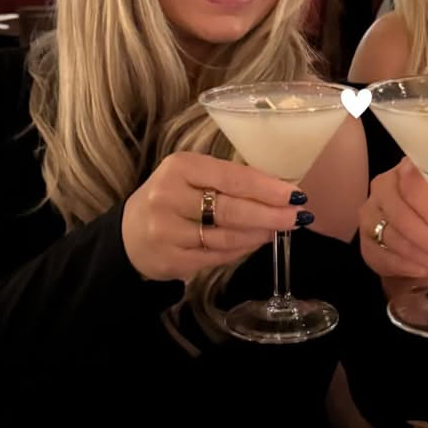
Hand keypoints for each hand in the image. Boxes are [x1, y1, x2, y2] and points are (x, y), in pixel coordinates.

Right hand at [122, 152, 303, 281]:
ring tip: (280, 229)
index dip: (266, 188)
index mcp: (180, 167)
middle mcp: (169, 197)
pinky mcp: (170, 260)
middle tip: (298, 216)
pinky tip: (256, 242)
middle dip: (270, 214)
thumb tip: (279, 189)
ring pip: (225, 236)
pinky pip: (216, 256)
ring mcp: (167, 231)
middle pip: (230, 209)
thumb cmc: (172, 198)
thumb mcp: (192, 177)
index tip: (295, 193)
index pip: (231, 177)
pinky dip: (241, 249)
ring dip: (259, 234)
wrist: (128, 235)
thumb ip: (228, 180)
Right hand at [358, 157, 427, 278]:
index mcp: (406, 171)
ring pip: (396, 240)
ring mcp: (370, 217)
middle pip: (403, 216)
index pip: (414, 185)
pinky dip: (414, 268)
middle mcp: (382, 189)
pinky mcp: (366, 245)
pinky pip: (388, 259)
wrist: (416, 242)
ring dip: (427, 257)